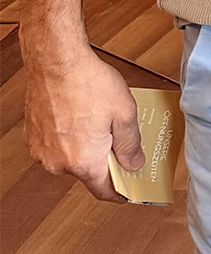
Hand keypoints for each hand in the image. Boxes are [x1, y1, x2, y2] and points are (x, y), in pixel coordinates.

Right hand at [25, 46, 141, 203]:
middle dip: (106, 162)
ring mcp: (42, 151)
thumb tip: (133, 165)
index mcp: (83, 161)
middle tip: (121, 143)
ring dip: (87, 149)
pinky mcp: (33, 138)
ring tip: (102, 125)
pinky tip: (83, 119)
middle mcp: (57, 162)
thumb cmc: (88, 83)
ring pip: (72, 159)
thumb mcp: (124, 114)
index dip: (120, 192)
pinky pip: (58, 147)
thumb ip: (130, 146)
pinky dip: (71, 139)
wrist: (56, 61)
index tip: (129, 190)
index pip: (103, 191)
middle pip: (88, 173)